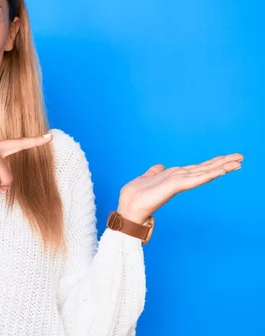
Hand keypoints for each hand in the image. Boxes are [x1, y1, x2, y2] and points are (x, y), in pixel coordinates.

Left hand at [117, 153, 243, 223]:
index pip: (194, 168)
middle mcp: (177, 179)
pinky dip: (208, 174)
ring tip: (238, 162)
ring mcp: (177, 183)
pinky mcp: (174, 187)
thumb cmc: (133, 198)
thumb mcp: (143, 180)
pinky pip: (194, 179)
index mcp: (172, 177)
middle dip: (222, 163)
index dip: (211, 163)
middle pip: (203, 169)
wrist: (127, 211)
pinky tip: (221, 170)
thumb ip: (153, 173)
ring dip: (220, 167)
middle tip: (241, 157)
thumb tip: (160, 166)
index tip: (226, 158)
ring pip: (202, 173)